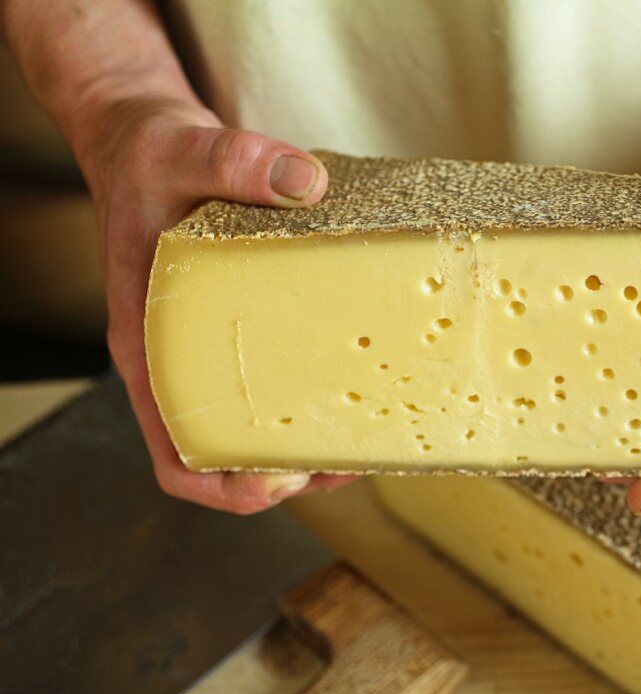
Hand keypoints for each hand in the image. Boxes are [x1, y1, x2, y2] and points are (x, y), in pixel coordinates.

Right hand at [78, 99, 354, 512]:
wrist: (153, 140)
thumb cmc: (150, 156)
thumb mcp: (180, 149)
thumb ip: (233, 160)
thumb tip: (305, 183)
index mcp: (150, 344)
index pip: (175, 448)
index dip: (222, 484)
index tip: (277, 486)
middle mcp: (186, 357)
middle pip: (232, 452)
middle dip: (290, 472)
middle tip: (349, 460)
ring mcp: (220, 345)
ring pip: (263, 422)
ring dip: (313, 441)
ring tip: (370, 434)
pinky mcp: (253, 323)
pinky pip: (285, 374)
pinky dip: (322, 389)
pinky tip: (367, 375)